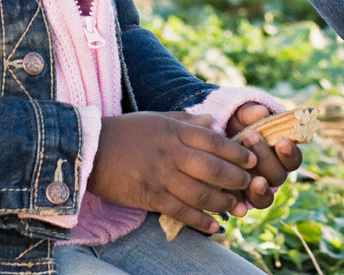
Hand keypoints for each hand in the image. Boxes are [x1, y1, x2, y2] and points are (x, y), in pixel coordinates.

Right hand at [86, 111, 256, 234]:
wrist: (91, 151)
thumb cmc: (126, 132)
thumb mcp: (157, 119)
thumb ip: (186, 121)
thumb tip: (212, 121)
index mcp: (174, 131)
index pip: (213, 141)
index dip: (236, 151)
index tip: (252, 159)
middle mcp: (171, 153)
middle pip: (212, 168)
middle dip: (235, 179)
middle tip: (250, 185)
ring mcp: (161, 176)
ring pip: (200, 193)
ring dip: (222, 203)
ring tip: (237, 207)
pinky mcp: (150, 197)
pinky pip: (181, 212)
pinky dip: (200, 221)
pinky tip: (214, 226)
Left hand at [225, 102, 304, 212]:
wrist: (214, 136)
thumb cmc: (235, 124)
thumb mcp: (241, 114)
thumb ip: (250, 112)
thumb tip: (260, 111)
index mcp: (280, 154)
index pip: (294, 159)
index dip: (290, 153)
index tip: (282, 141)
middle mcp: (272, 174)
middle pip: (278, 176)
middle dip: (266, 158)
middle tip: (249, 136)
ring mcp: (256, 189)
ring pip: (266, 197)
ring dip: (260, 189)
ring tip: (253, 180)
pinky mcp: (239, 199)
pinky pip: (244, 208)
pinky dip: (241, 207)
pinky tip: (237, 206)